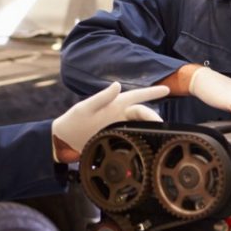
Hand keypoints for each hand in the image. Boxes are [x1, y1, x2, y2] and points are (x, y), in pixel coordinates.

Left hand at [52, 82, 167, 162]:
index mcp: (116, 104)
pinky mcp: (119, 140)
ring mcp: (121, 128)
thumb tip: (117, 84)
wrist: (64, 140)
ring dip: (151, 130)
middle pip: (143, 114)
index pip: (138, 96)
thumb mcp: (85, 107)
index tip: (167, 89)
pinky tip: (149, 146)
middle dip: (154, 118)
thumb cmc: (73, 120)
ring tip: (161, 135)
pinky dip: (143, 141)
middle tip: (161, 126)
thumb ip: (101, 97)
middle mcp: (121, 115)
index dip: (152, 92)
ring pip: (142, 127)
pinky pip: (135, 139)